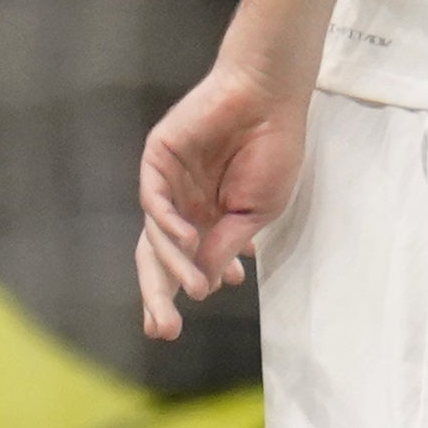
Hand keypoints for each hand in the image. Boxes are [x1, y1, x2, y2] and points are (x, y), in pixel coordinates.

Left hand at [136, 53, 306, 336]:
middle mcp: (181, 204)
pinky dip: (168, 225)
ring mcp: (167, 182)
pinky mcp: (158, 158)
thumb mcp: (255, 213)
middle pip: (158, 256)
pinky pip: (154, 200)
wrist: (270, 98)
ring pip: (155, 235)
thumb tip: (199, 286)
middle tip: (164, 329)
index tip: (173, 329)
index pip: (182, 262)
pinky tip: (187, 241)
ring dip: (174, 265)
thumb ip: (224, 246)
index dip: (177, 292)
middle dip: (159, 293)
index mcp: (206, 218)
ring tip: (195, 289)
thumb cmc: (273, 150)